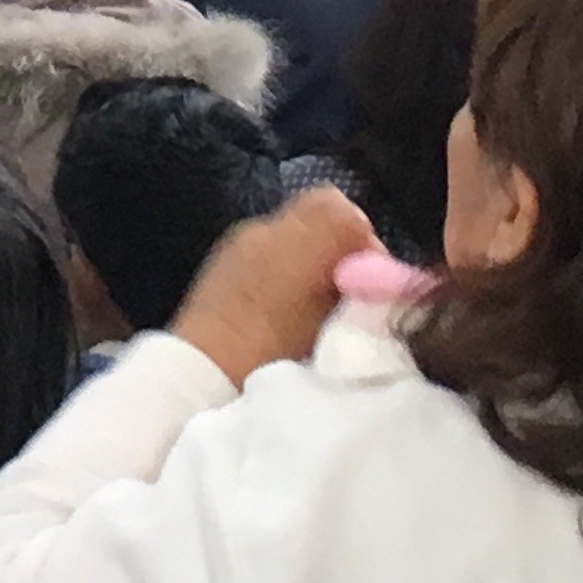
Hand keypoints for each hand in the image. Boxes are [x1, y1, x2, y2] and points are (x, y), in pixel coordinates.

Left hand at [164, 186, 377, 389]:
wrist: (201, 374)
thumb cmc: (270, 359)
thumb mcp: (328, 331)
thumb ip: (359, 298)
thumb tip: (381, 283)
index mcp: (296, 244)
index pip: (346, 213)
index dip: (368, 244)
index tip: (373, 281)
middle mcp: (267, 228)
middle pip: (322, 207)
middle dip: (343, 241)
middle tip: (351, 285)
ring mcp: (243, 237)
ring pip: (297, 223)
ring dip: (315, 248)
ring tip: (319, 295)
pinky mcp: (227, 254)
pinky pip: (271, 240)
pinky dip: (288, 258)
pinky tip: (288, 298)